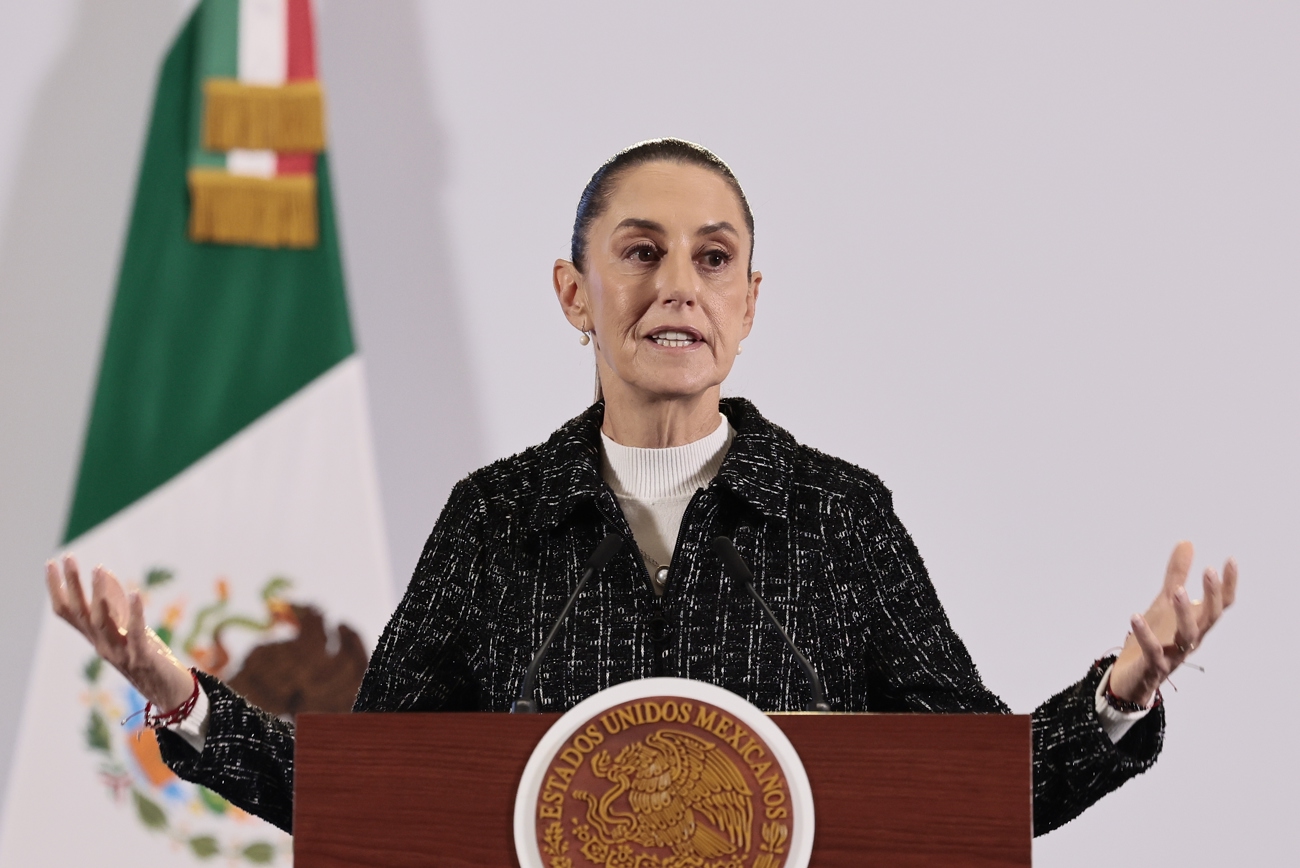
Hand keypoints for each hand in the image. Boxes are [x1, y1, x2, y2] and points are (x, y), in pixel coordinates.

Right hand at [46, 555, 194, 710]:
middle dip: (73, 585)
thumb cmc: (149, 657)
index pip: (69, 612)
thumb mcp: (128, 628)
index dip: (57, 589)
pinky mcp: (143, 658)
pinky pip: (136, 634)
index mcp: (97, 639)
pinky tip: (135, 593)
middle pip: (81, 614)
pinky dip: (135, 613)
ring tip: (98, 569)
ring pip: (102, 623)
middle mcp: (102, 646)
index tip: (51, 563)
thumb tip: (104, 571)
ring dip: (100, 595)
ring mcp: (120, 654)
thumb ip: (116, 604)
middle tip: (68, 558)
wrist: (170, 694)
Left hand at [1108, 541, 1237, 706]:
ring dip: (1184, 613)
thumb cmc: (1155, 638)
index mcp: (1196, 624)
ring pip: (1187, 635)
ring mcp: (1174, 654)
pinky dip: (1145, 635)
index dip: (1227, 585)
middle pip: (1210, 618)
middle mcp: (1190, 639)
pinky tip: (1135, 617)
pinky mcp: (1154, 666)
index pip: (1220, 605)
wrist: (1133, 677)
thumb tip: (1187, 542)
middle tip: (1208, 570)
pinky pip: (1153, 652)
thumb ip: (1176, 575)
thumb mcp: (1164, 602)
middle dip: (1212, 595)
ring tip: (1177, 590)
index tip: (1229, 560)